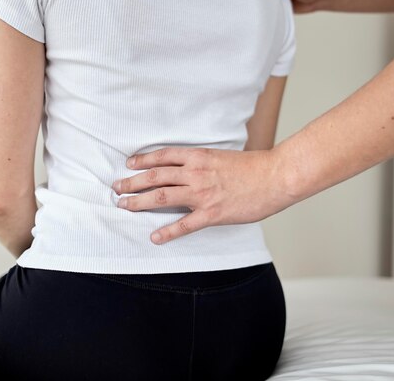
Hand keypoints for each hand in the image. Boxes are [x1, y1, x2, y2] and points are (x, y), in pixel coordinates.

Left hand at [112, 147, 290, 244]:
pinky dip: (167, 231)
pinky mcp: (213, 213)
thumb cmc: (254, 167)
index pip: (163, 156)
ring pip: (162, 196)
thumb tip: (190, 165)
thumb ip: (204, 161)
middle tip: (117, 188)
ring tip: (124, 206)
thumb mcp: (223, 156)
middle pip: (155, 176)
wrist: (276, 176)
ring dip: (139, 201)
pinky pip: (184, 224)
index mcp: (199, 156)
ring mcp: (203, 193)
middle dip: (132, 182)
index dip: (142, 160)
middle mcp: (196, 173)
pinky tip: (155, 237)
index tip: (129, 164)